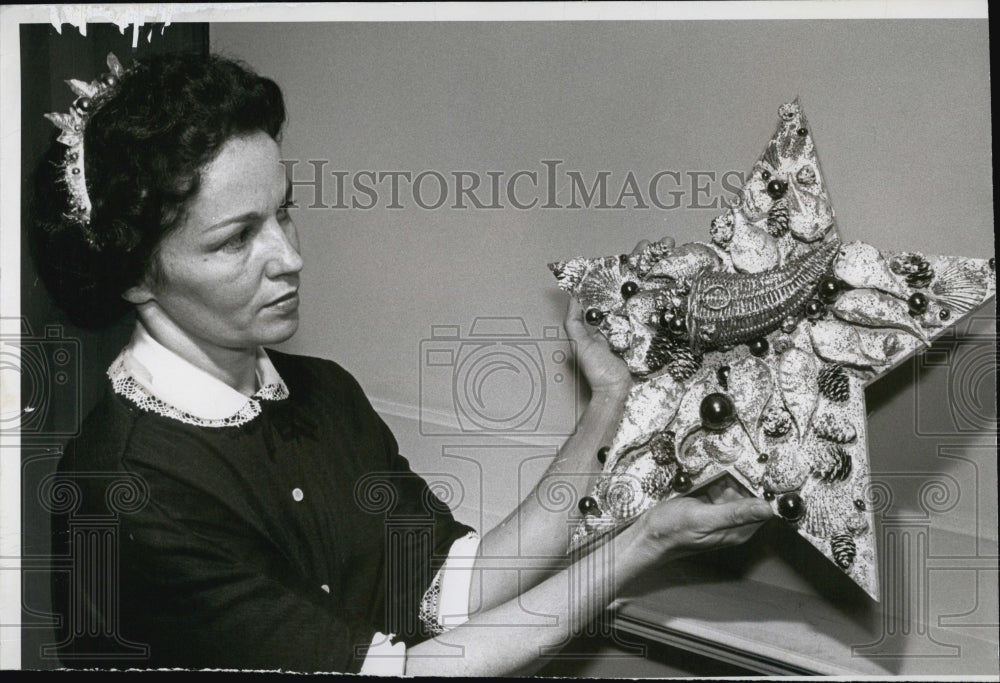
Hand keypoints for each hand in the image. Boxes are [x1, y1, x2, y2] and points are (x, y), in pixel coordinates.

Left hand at [562, 236, 675, 397]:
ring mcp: (649, 325)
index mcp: (614, 315)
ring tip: (677, 254)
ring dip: (669, 273)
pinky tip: (686, 283)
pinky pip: (670, 316)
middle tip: (664, 243)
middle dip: (654, 262)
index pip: (622, 283)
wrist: (617, 394)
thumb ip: (575, 320)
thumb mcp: (581, 343)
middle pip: (643, 283)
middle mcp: (632, 316)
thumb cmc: (598, 373)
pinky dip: (679, 300)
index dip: (630, 265)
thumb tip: (572, 295)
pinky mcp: (662, 337)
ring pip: (659, 294)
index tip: (639, 248)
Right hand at [634, 479, 772, 561]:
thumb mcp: (703, 518)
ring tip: (709, 477)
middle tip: (724, 472)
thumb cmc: (670, 532)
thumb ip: (735, 513)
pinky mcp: (705, 509)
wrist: (645, 535)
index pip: (760, 508)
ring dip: (723, 480)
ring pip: (731, 491)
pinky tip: (701, 481)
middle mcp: (730, 525)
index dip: (758, 489)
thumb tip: (767, 509)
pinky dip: (711, 483)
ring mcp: (717, 516)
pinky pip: (716, 491)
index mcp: (736, 531)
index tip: (751, 472)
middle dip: (739, 481)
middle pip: (746, 497)